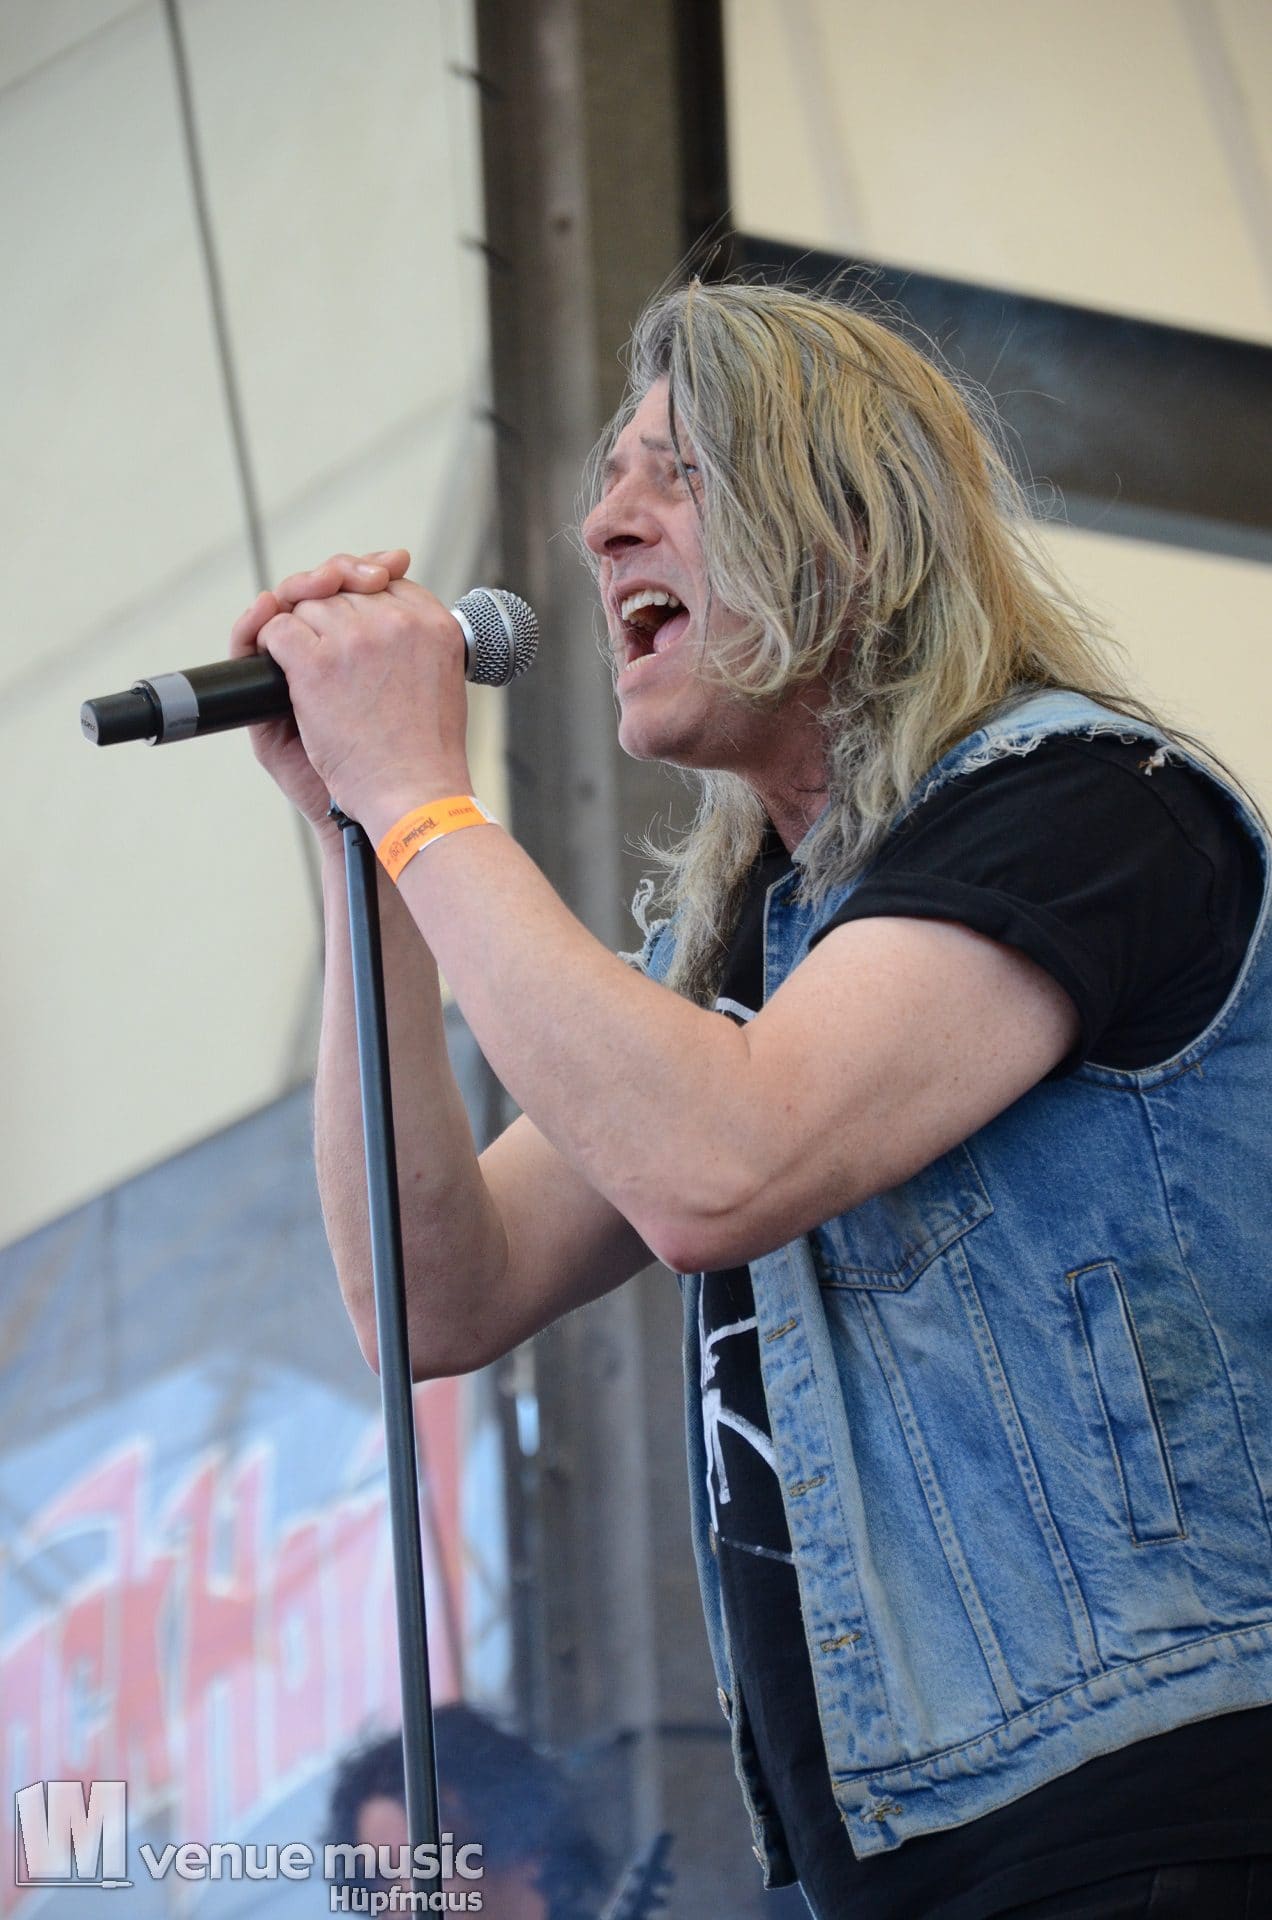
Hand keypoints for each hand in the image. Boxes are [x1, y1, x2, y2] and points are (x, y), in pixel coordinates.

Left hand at [256, 568, 474, 836]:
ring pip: (306, 606)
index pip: (386, 582)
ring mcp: (355, 639)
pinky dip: (268, 644)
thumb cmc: (424, 753)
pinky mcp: (317, 664)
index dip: (361, 592)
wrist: (412, 796)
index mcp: (435, 624)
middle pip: (340, 590)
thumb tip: (387, 608)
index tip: (354, 615)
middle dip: (324, 611)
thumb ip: (417, 642)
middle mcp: (398, 621)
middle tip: (324, 651)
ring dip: (297, 632)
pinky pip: (277, 629)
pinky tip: (279, 668)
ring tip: (310, 672)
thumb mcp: (440, 683)